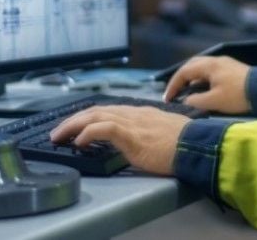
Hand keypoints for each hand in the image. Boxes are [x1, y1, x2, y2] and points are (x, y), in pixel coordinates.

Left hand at [49, 106, 189, 174]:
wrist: (198, 146)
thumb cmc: (186, 144)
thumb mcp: (162, 135)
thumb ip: (147, 134)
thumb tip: (137, 142)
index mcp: (140, 113)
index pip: (107, 110)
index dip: (88, 116)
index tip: (75, 125)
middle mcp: (133, 113)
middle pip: (95, 110)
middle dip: (73, 120)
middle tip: (58, 131)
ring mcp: (132, 122)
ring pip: (95, 116)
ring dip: (73, 126)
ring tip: (59, 136)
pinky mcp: (132, 133)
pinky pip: (103, 129)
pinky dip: (88, 133)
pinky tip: (78, 142)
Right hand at [163, 55, 250, 114]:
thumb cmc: (238, 95)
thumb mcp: (215, 101)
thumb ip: (196, 101)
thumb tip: (185, 101)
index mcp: (209, 65)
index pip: (184, 72)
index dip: (173, 85)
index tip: (168, 99)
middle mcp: (215, 61)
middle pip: (192, 66)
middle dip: (181, 79)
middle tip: (175, 93)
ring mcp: (225, 64)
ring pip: (202, 69)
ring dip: (193, 79)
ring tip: (188, 93)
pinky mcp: (233, 70)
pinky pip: (211, 72)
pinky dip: (203, 80)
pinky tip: (205, 91)